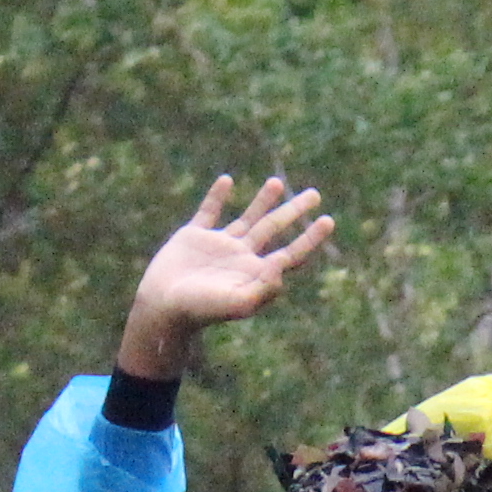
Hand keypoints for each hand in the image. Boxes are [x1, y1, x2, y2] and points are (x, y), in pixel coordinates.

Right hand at [115, 174, 333, 381]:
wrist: (164, 308)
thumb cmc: (202, 310)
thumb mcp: (238, 302)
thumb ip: (264, 288)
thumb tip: (283, 264)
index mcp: (255, 273)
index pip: (291, 253)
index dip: (310, 238)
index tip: (328, 220)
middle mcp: (241, 257)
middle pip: (274, 229)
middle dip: (294, 211)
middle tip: (315, 194)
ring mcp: (218, 245)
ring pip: (247, 218)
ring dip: (263, 200)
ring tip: (278, 182)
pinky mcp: (193, 237)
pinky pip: (208, 211)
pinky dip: (216, 196)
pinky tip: (227, 181)